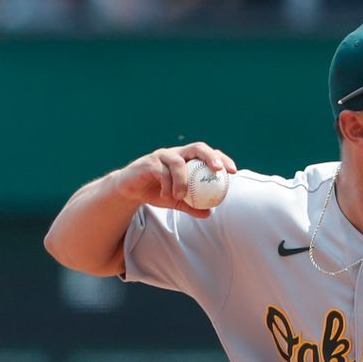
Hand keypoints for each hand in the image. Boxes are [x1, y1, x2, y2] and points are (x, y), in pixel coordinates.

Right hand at [112, 142, 236, 216]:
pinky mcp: (148, 163)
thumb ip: (192, 206)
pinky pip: (162, 172)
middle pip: (197, 147)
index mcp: (186, 159)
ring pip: (178, 163)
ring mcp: (161, 156)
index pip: (207, 154)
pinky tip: (166, 197)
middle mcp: (175, 153)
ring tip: (180, 196)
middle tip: (218, 170)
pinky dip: (167, 186)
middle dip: (210, 156)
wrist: (129, 191)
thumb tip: (210, 214)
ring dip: (183, 181)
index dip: (221, 158)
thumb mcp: (176, 202)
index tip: (233, 171)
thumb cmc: (156, 193)